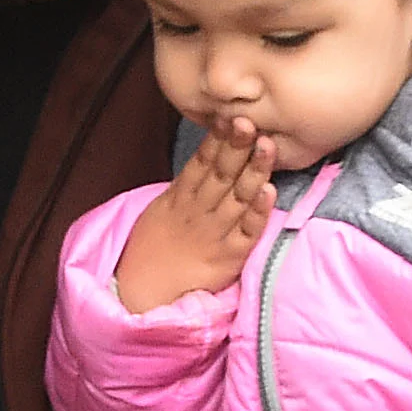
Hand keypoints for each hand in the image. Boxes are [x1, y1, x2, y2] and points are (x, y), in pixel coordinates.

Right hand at [116, 116, 275, 309]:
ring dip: (254, 171)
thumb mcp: (161, 209)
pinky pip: (246, 233)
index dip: (216, 139)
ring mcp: (215, 234)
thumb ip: (185, 184)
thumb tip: (206, 155)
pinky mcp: (228, 258)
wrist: (141, 294)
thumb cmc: (153, 250)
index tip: (229, 116)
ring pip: (238, 197)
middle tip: (249, 121)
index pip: (201, 162)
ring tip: (267, 146)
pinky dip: (258, 213)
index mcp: (180, 198)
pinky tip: (270, 192)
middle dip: (236, 147)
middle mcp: (199, 212)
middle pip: (221, 174)